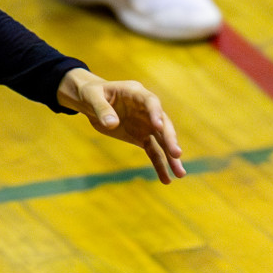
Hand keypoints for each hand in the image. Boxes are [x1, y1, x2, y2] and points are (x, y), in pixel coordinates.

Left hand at [59, 69, 184, 182]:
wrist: (92, 101)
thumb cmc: (92, 94)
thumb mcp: (92, 97)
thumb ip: (102, 109)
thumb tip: (111, 124)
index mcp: (136, 92)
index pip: (151, 102)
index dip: (155, 113)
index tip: (158, 125)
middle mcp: (146, 109)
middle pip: (162, 123)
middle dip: (169, 138)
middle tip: (176, 154)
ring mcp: (146, 124)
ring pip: (162, 141)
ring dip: (171, 157)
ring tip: (180, 174)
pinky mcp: (142, 137)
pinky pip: (154, 152)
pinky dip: (159, 165)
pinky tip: (166, 179)